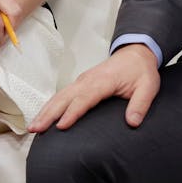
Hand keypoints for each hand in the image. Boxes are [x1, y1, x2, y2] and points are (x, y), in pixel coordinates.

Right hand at [29, 43, 160, 131]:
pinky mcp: (80, 84)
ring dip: (45, 111)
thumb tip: (132, 122)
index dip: (72, 113)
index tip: (61, 126)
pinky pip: (62, 95)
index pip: (85, 98)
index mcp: (103, 81)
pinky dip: (50, 106)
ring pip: (59, 96)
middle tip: (35, 129)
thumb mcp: (148, 87)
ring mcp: (82, 81)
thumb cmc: (141, 71)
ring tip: (33, 127)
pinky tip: (43, 117)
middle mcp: (88, 80)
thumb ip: (140, 104)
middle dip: (49, 114)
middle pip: (64, 97)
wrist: (136, 53)